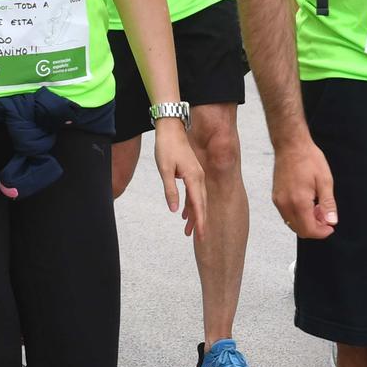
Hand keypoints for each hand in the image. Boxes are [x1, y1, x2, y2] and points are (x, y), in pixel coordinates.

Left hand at [150, 120, 204, 237]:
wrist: (171, 128)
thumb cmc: (166, 147)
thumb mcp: (165, 170)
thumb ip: (170, 190)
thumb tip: (174, 210)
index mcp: (193, 178)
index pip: (198, 204)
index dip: (200, 221)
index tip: (201, 235)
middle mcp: (198, 177)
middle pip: (201, 204)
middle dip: (199, 222)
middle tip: (198, 238)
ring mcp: (196, 175)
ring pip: (197, 200)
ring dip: (194, 215)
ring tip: (189, 231)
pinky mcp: (192, 173)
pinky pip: (193, 193)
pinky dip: (191, 204)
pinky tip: (184, 214)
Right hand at [270, 133, 336, 238]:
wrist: (291, 145)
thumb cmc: (308, 158)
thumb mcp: (325, 181)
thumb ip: (328, 204)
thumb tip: (331, 221)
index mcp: (299, 202)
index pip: (309, 230)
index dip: (322, 232)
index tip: (330, 227)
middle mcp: (285, 204)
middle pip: (300, 230)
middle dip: (315, 228)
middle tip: (325, 216)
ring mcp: (278, 201)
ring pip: (292, 224)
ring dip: (306, 222)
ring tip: (316, 208)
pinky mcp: (276, 197)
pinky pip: (286, 215)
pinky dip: (297, 215)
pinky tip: (306, 203)